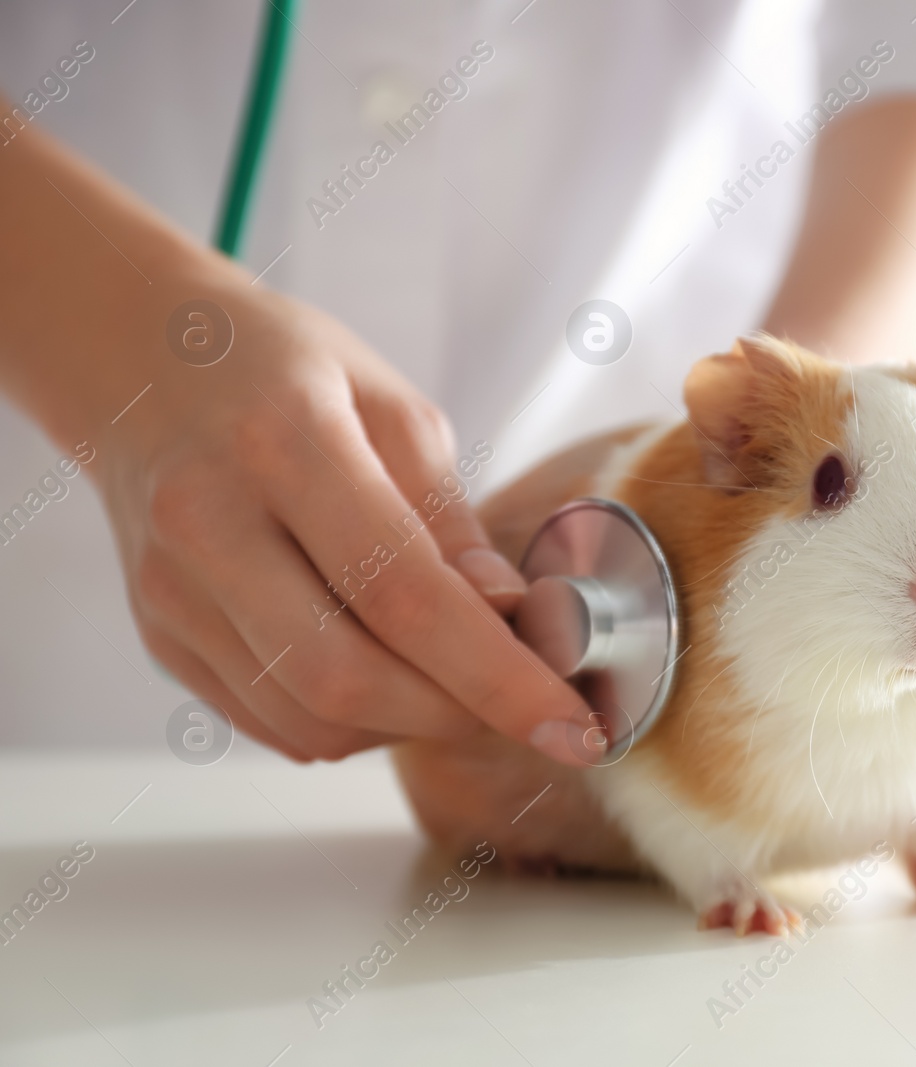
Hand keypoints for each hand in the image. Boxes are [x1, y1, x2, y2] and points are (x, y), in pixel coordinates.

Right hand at [96, 283, 597, 761]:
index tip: (577, 727)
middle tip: (524, 701)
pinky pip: (272, 722)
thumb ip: (453, 523)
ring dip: (408, 725)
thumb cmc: (286, 372)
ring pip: (309, 719)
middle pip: (346, 679)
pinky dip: (352, 722)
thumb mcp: (395, 409)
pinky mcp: (161, 637)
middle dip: (460, 714)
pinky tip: (389, 673)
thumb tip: (514, 620)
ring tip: (456, 676)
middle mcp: (209, 526)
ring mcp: (171, 593)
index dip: (500, 677)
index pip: (405, 596)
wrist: (141, 363)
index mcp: (284, 444)